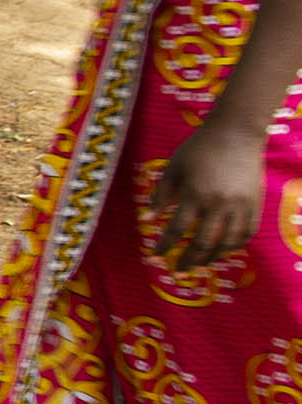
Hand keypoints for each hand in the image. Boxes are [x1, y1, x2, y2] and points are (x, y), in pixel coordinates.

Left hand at [151, 120, 265, 268]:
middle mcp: (219, 204)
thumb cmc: (198, 149)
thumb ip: (160, 195)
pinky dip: (234, 246)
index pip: (177, 230)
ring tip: (199, 265)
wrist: (236, 133)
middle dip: (188, 260)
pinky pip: (246, 233)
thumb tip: (147, 220)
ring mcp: (240, 206)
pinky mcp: (256, 204)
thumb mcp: (172, 168)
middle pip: (203, 243)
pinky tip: (223, 251)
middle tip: (178, 270)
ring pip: (227, 243)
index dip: (165, 246)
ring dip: (212, 258)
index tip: (156, 256)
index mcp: (195, 195)